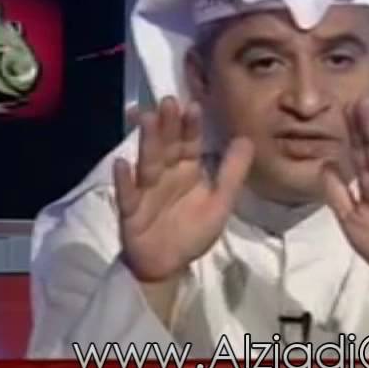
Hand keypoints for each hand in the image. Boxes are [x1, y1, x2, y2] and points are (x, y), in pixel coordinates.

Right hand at [113, 97, 253, 282]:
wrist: (167, 266)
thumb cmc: (192, 231)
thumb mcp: (220, 202)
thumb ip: (232, 172)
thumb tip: (246, 137)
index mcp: (187, 169)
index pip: (190, 142)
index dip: (191, 126)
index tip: (193, 106)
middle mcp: (165, 173)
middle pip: (166, 145)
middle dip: (167, 124)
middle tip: (168, 101)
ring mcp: (145, 189)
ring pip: (147, 162)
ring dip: (146, 141)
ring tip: (146, 119)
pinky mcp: (130, 210)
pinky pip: (127, 194)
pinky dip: (123, 180)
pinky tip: (121, 163)